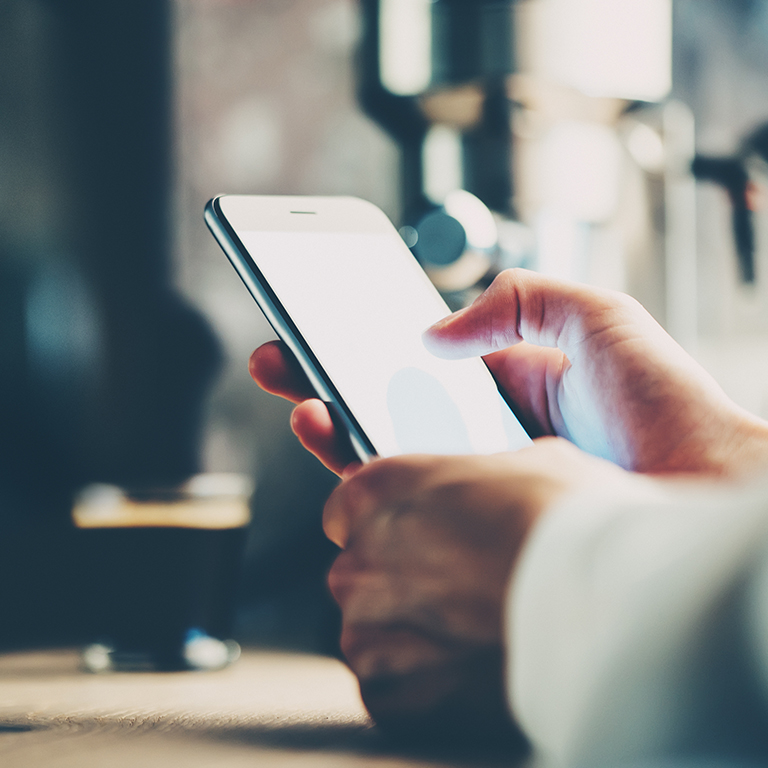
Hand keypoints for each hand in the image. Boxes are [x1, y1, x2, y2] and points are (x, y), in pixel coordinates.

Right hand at [251, 269, 767, 477]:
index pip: (420, 361)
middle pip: (389, 406)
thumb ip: (518, 299)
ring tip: (295, 395)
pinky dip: (358, 469)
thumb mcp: (594, 318)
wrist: (702, 490)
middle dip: (329, 378)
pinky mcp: (475, 520)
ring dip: (331, 423)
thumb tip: (438, 327)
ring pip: (386, 454)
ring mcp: (477, 480)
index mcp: (507, 386)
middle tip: (279, 356)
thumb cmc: (666, 407)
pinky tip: (330, 437)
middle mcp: (484, 435)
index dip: (368, 341)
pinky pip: (404, 496)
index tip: (325, 321)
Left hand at [322, 438, 626, 740]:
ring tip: (473, 634)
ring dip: (410, 637)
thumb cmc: (573, 519)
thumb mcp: (529, 462)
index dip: (387, 526)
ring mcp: (367, 626)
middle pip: (359, 573)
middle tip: (460, 590)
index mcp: (383, 488)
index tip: (417, 540)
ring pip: (371, 633)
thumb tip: (485, 481)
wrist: (612, 599)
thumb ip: (480, 475)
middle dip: (399, 583)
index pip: (348, 509)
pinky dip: (420, 687)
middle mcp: (360, 553)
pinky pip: (387, 687)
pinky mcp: (387, 692)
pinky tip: (469, 671)